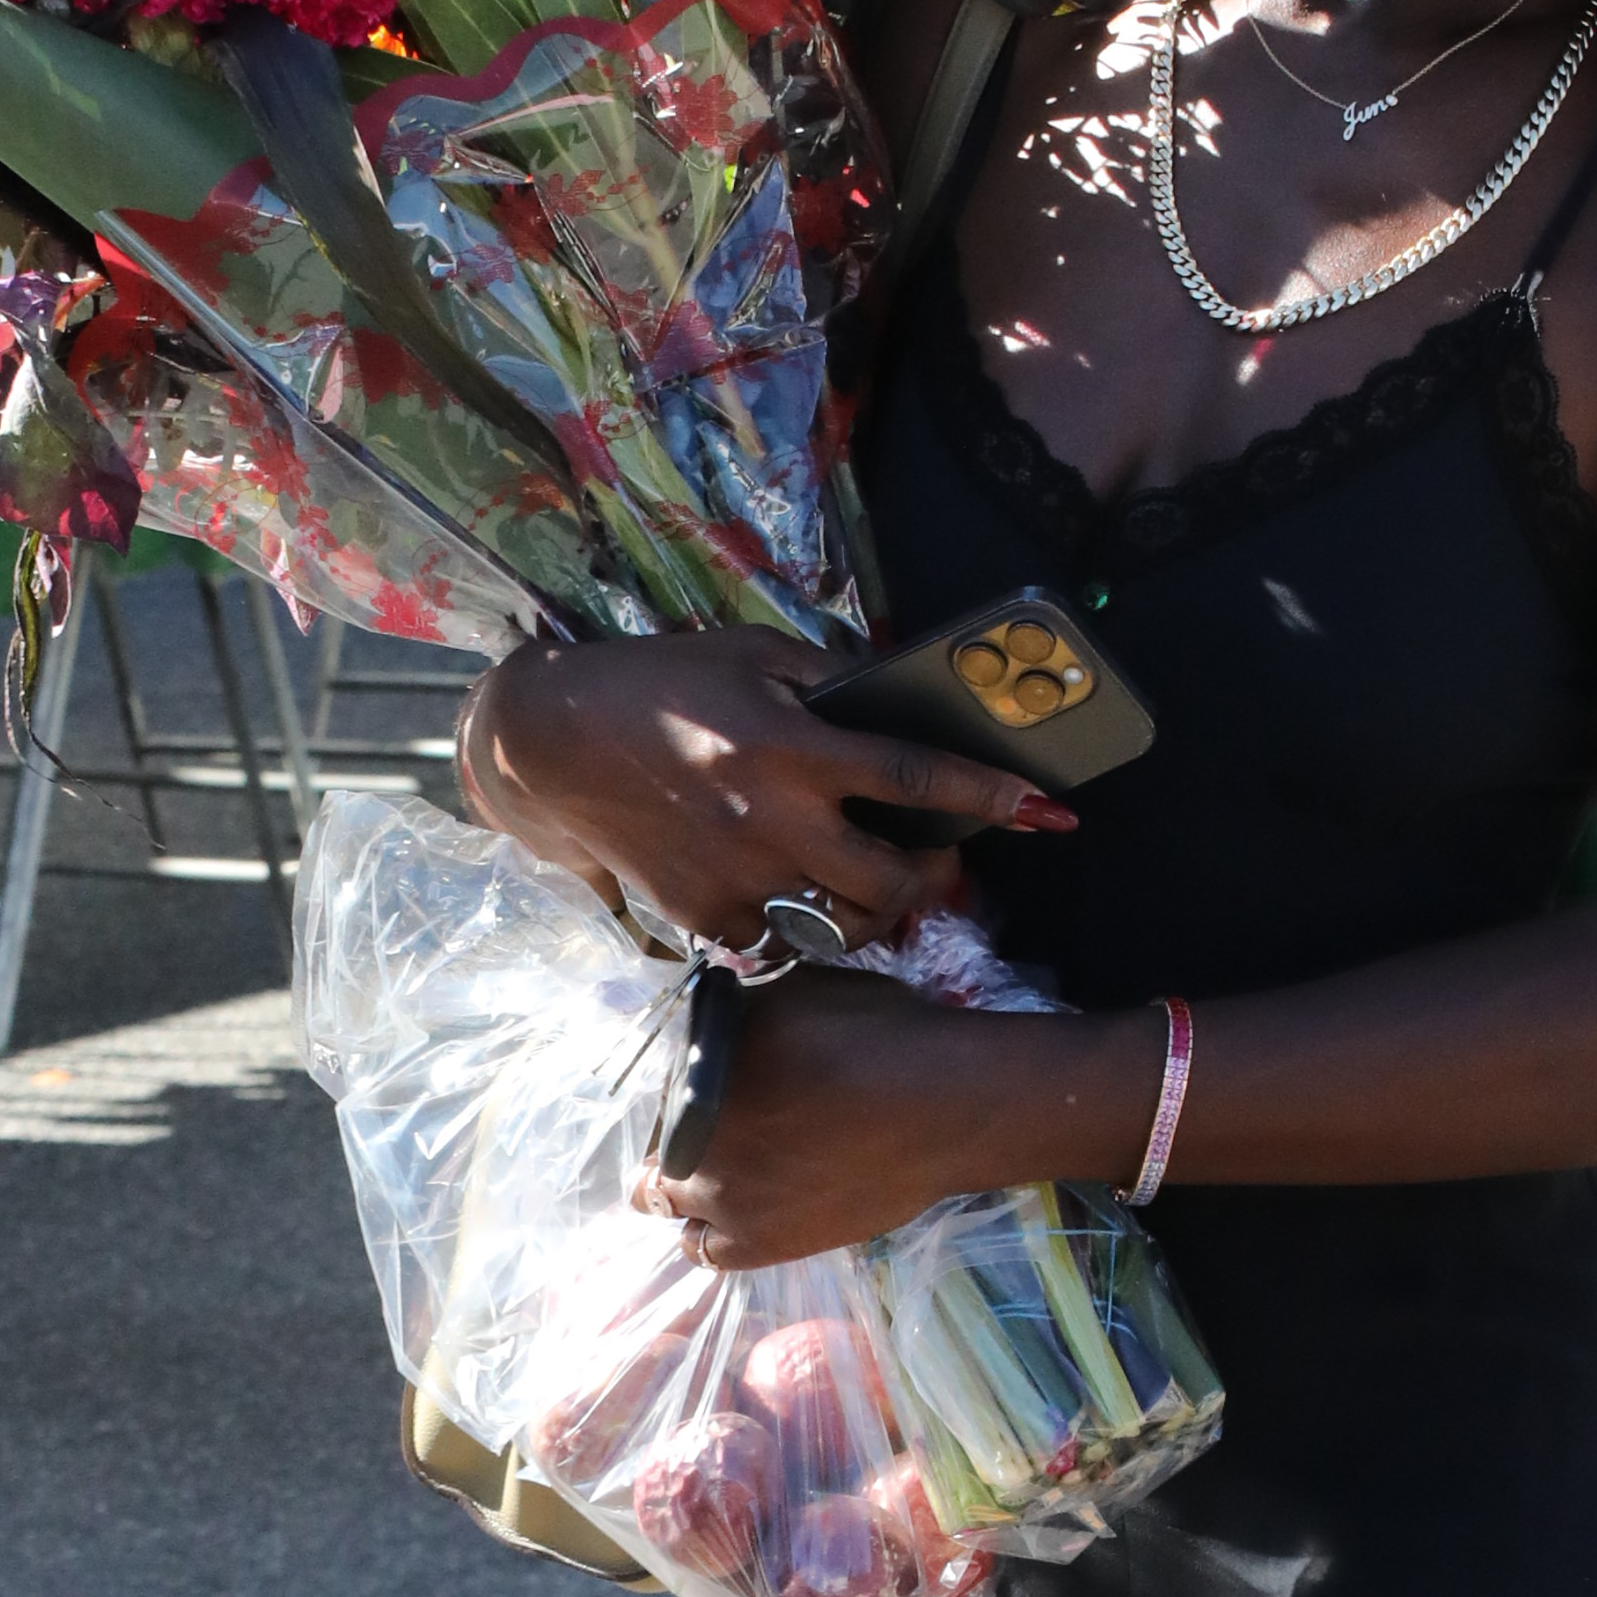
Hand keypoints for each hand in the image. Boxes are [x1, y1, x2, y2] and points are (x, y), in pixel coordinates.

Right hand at [461, 626, 1066, 953]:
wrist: (552, 744)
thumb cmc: (659, 685)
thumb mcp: (751, 654)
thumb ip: (832, 678)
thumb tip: (902, 700)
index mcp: (795, 748)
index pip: (917, 779)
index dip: (990, 797)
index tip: (1045, 811)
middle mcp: (775, 822)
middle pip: (895, 882)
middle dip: (935, 879)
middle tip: (937, 864)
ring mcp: (738, 879)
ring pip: (843, 927)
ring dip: (875, 913)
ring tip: (871, 886)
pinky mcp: (701, 917)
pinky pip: (777, 941)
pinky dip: (796, 926)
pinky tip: (791, 896)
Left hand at [638, 972, 1166, 1271]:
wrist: (941, 1107)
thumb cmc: (880, 1034)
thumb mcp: (799, 989)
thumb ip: (745, 1008)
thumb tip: (725, 1014)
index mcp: (695, 1065)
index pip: (655, 1083)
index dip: (679, 1086)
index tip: (710, 1087)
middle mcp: (692, 1132)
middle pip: (655, 1144)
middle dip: (674, 1136)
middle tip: (721, 1129)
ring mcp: (719, 1194)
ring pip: (664, 1201)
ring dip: (684, 1187)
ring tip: (728, 1176)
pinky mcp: (755, 1243)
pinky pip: (704, 1251)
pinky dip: (709, 1234)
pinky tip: (734, 1217)